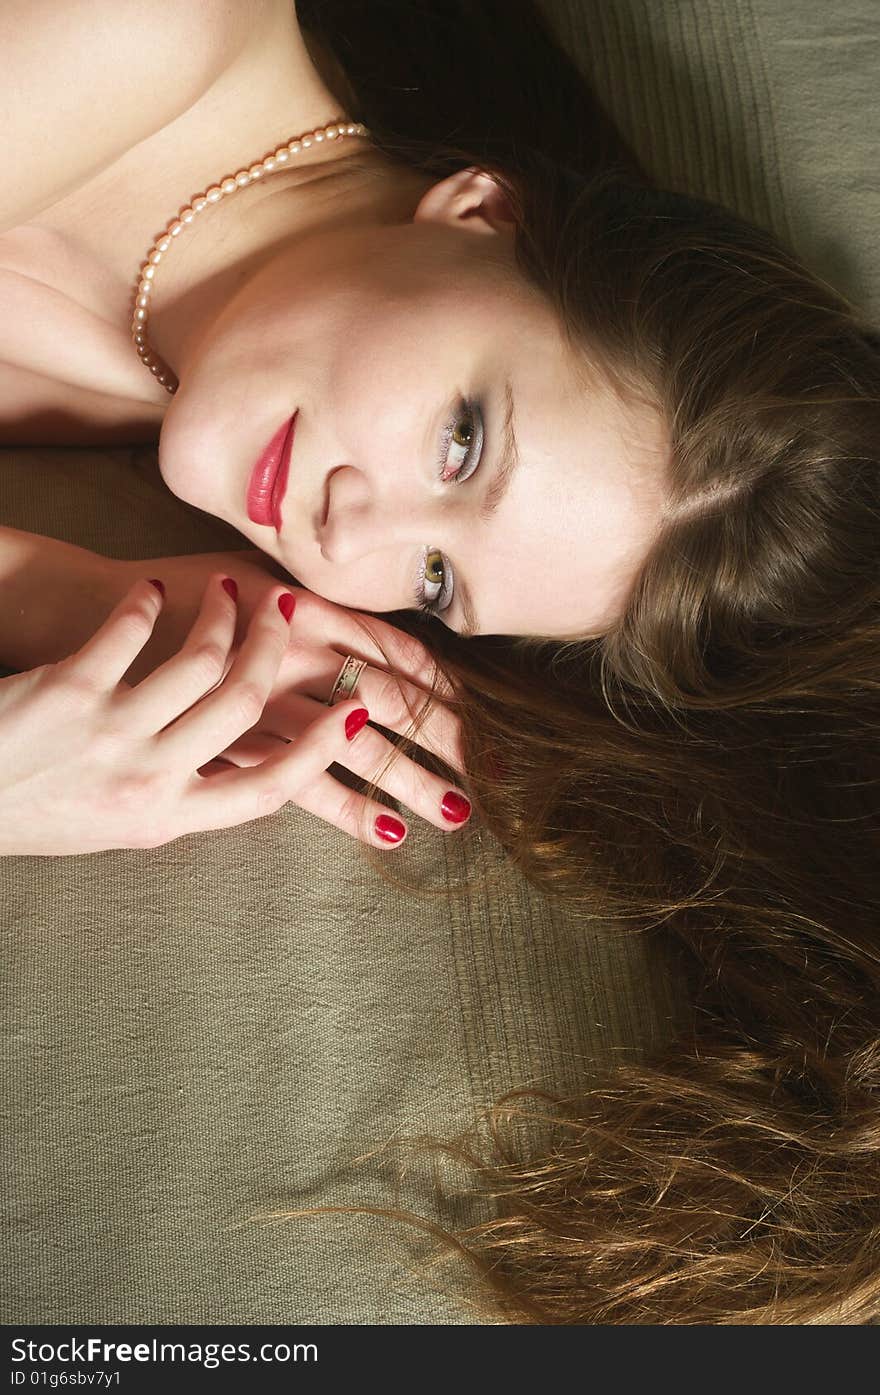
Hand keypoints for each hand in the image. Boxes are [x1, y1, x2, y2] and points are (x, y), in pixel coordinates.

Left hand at [0, 574, 388, 856]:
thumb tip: (249, 759)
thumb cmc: (39, 809)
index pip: (268, 790)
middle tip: (281, 615)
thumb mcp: (122, 824)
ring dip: (223, 614)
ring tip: (226, 591)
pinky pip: (133, 629)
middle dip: (273, 648)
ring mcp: (111, 732)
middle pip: (244, 703)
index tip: (357, 714)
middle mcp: (147, 778)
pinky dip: (147, 604)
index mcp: (166, 817)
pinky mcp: (71, 687)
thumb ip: (183, 794)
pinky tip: (150, 593)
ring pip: (202, 659)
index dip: (322, 751)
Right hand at [199, 585, 471, 841]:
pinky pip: (303, 782)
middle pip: (394, 701)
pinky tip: (386, 831)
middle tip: (495, 775)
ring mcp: (274, 700)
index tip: (490, 719)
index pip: (402, 653)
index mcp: (318, 610)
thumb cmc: (190, 593)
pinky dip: (347, 807)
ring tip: (456, 813)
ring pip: (358, 747)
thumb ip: (313, 597)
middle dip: (448, 740)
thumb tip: (363, 619)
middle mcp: (304, 653)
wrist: (110, 617)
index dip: (448, 689)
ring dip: (412, 781)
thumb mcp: (261, 574)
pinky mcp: (240, 741)